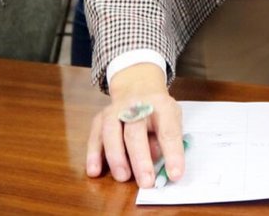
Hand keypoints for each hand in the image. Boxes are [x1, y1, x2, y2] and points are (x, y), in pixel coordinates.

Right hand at [86, 63, 185, 187]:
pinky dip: (93, 155)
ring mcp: (116, 110)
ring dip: (116, 157)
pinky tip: (94, 171)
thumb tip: (157, 162)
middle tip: (146, 183)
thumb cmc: (158, 111)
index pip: (168, 131)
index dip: (173, 154)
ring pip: (111, 132)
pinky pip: (94, 136)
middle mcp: (136, 105)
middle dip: (140, 160)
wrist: (138, 86)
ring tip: (123, 177)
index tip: (175, 175)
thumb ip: (166, 139)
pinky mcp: (100, 118)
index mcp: (162, 105)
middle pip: (136, 132)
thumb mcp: (172, 119)